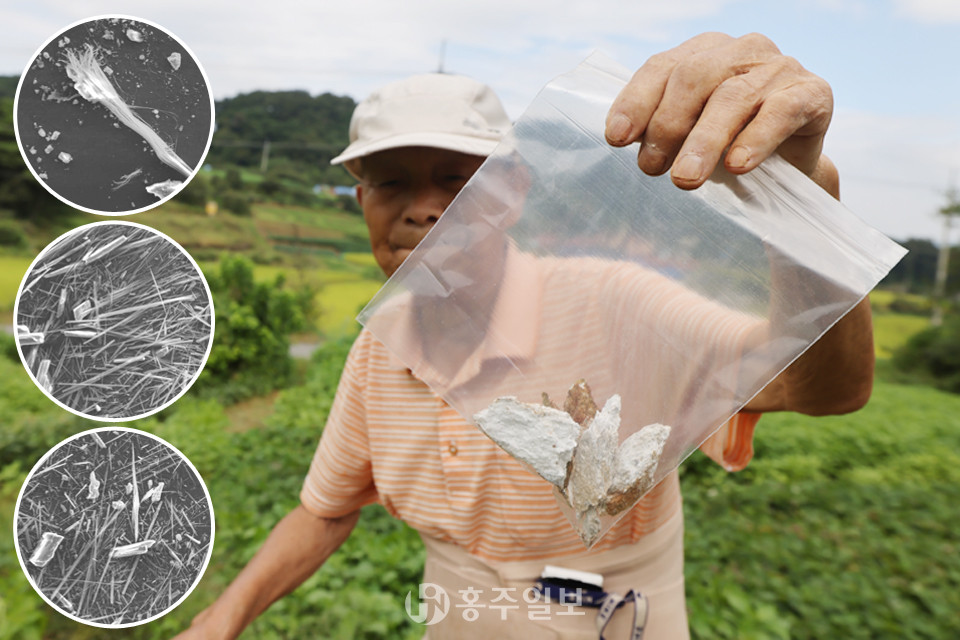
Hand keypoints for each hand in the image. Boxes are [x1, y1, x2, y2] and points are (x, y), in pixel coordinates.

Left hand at [605, 33, 832, 188]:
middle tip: (651, 169)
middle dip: (667, 126)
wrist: (790, 164)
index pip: (662, 67)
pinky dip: (756, 140)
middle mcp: (741, 50)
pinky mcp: (812, 93)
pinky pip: (781, 112)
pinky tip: (737, 166)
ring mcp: (779, 67)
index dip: (636, 101)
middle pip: (694, 78)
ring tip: (686, 178)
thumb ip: (659, 127)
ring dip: (704, 141)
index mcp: (703, 51)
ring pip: (733, 97)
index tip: (616, 138)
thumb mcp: (688, 133)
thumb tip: (621, 136)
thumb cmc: (729, 143)